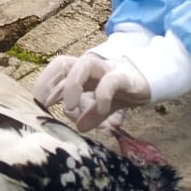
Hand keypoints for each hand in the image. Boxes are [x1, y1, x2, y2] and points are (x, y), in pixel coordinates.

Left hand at [34, 51, 151, 132]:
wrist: (155, 77)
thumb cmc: (124, 89)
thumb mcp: (104, 103)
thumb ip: (91, 112)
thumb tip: (80, 127)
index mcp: (83, 72)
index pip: (57, 70)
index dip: (44, 84)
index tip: (35, 103)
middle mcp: (92, 68)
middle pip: (64, 63)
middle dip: (49, 83)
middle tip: (43, 106)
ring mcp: (108, 69)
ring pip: (84, 65)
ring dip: (72, 86)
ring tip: (69, 108)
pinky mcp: (125, 76)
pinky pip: (110, 81)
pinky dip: (102, 96)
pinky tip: (101, 109)